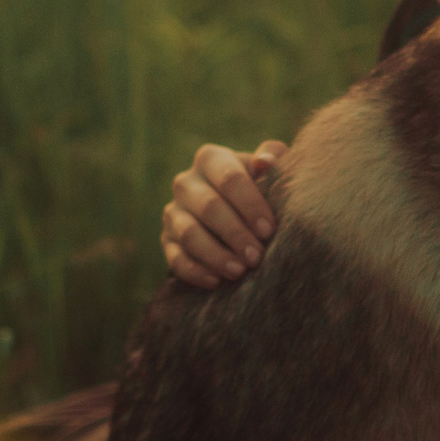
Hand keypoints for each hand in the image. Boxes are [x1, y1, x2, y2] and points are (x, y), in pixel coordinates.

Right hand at [161, 141, 287, 287]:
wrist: (234, 212)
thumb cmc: (257, 188)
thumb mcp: (266, 171)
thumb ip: (273, 158)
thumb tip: (265, 162)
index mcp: (211, 159)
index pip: (230, 178)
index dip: (251, 205)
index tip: (269, 230)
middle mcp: (186, 182)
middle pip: (209, 207)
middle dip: (235, 234)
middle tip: (257, 257)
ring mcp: (173, 212)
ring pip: (189, 234)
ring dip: (215, 255)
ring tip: (239, 272)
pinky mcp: (166, 240)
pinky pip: (175, 258)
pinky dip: (195, 271)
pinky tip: (216, 282)